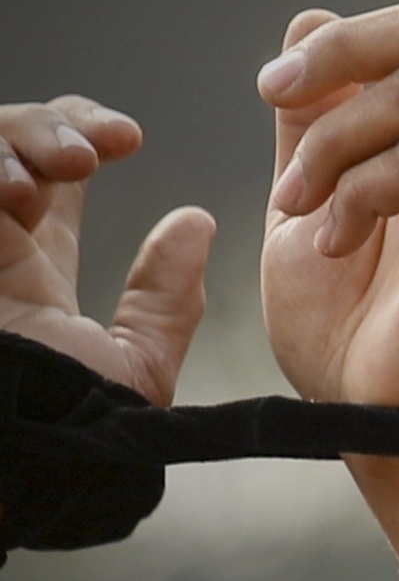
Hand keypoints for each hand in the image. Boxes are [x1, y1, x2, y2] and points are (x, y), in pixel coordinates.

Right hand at [0, 99, 210, 400]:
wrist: (37, 456)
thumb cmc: (80, 425)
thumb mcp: (138, 361)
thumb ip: (165, 297)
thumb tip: (197, 224)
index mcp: (32, 262)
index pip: (48, 170)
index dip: (84, 133)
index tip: (130, 140)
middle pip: (8, 141)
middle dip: (53, 124)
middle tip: (91, 154)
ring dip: (18, 138)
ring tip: (58, 172)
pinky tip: (15, 191)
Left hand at [260, 0, 398, 412]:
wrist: (380, 420)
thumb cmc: (352, 326)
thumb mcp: (305, 195)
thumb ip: (314, 116)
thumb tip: (312, 21)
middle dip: (342, 47)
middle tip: (271, 93)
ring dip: (325, 142)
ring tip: (292, 208)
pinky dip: (351, 194)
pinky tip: (326, 241)